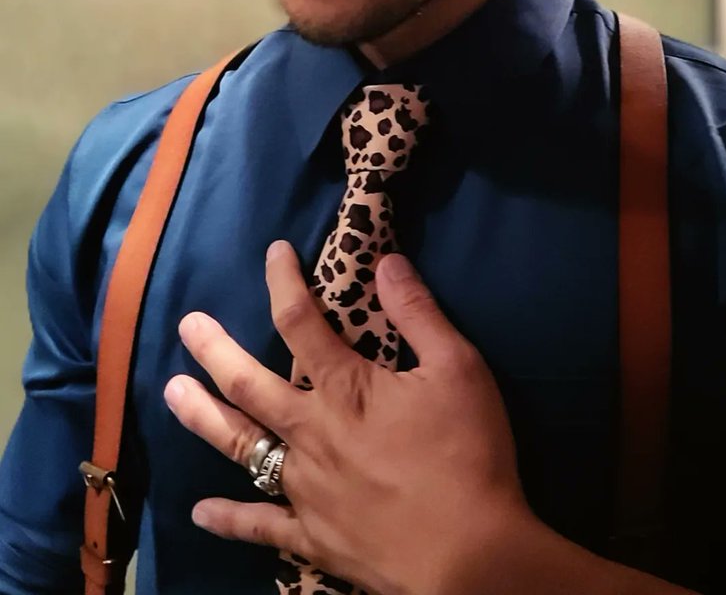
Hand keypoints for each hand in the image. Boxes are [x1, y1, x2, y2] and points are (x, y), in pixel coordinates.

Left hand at [164, 242, 531, 594]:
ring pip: (240, 446)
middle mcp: (311, 432)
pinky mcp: (311, 536)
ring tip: (172, 393)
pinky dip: (227, 518)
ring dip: (202, 417)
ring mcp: (304, 488)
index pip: (301, 321)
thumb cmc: (467, 454)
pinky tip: (200, 511)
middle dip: (215, 350)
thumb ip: (419, 313)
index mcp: (345, 388)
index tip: (273, 252)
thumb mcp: (458, 369)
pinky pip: (259, 525)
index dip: (283, 281)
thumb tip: (385, 262)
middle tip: (187, 325)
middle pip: (249, 384)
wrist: (470, 557)